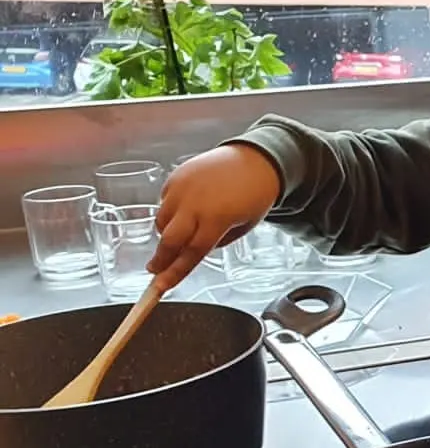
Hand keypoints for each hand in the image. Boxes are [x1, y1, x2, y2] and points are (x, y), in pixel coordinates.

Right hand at [149, 145, 280, 288]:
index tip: (160, 287)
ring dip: (167, 234)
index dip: (174, 273)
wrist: (256, 160)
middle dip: (160, 259)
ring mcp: (182, 188)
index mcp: (217, 219)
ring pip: (161, 221)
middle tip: (155, 270)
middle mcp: (195, 204)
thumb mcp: (244, 225)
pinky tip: (187, 209)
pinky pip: (164, 202)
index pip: (191, 253)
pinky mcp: (175, 177)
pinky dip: (171, 212)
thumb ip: (218, 240)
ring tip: (181, 234)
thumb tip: (194, 249)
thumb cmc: (255, 195)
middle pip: (169, 240)